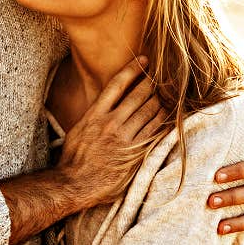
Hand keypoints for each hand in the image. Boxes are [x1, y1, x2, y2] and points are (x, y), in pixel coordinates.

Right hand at [56, 56, 167, 206]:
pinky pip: (154, 133)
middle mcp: (110, 123)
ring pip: (149, 112)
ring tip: (168, 94)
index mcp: (94, 114)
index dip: (132, 69)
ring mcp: (123, 139)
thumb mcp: (78, 129)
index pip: (117, 85)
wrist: (73, 184)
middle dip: (152, 84)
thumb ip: (94, 115)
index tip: (144, 60)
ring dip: (161, 101)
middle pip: (138, 96)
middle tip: (162, 76)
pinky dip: (164, 122)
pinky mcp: (134, 154)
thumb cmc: (74, 158)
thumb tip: (107, 102)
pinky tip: (170, 116)